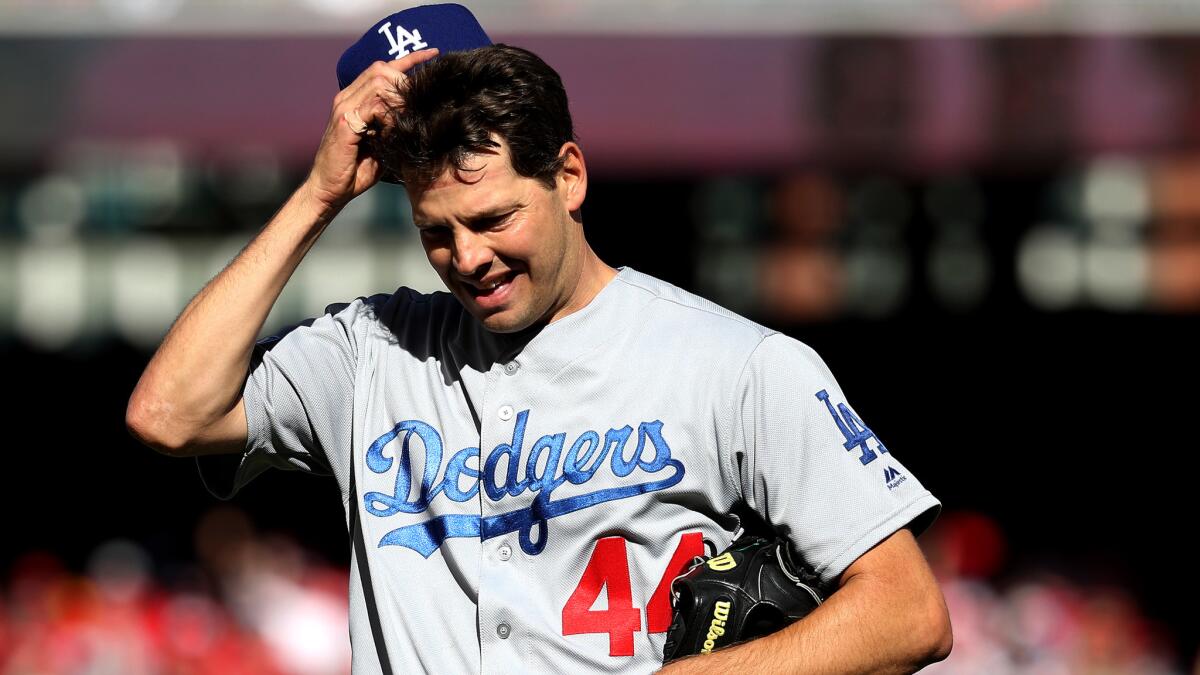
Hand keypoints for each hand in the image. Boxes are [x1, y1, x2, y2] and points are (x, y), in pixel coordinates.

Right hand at [303, 47, 439, 213]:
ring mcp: (344, 108)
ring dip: (399, 100)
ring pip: (379, 83)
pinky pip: (374, 107)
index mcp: (355, 99)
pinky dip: (390, 117)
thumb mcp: (383, 143)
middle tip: (419, 105)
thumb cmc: (357, 170)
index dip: (409, 59)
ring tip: (406, 122)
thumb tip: (425, 114)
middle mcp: (347, 98)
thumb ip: (397, 125)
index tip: (434, 54)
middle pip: (382, 70)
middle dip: (406, 83)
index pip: (382, 68)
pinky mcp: (344, 123)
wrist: (330, 191)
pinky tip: (394, 133)